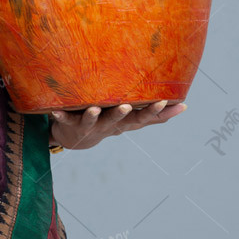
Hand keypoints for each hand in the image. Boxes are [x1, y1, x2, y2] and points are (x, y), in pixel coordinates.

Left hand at [49, 100, 186, 150]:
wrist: (77, 139)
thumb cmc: (110, 122)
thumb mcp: (132, 120)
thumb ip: (155, 115)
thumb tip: (185, 105)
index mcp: (123, 123)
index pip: (140, 119)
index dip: (152, 111)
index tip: (164, 100)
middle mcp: (108, 126)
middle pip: (116, 121)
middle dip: (122, 114)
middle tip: (127, 105)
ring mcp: (89, 126)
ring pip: (92, 121)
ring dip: (92, 116)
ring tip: (94, 108)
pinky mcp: (70, 124)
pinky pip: (65, 120)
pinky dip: (60, 116)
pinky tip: (54, 110)